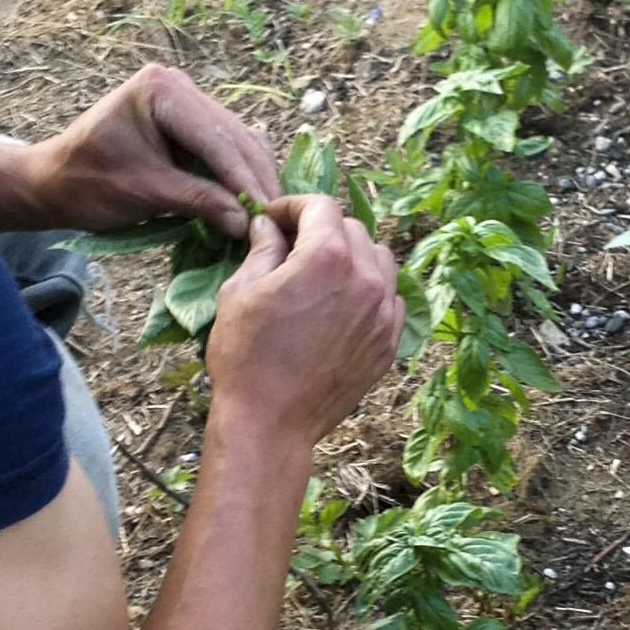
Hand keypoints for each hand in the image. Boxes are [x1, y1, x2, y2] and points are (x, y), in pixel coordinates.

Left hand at [27, 65, 280, 235]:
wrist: (54, 182)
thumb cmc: (88, 184)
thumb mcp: (144, 193)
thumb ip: (198, 201)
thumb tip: (245, 223)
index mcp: (161, 90)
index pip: (216, 138)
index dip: (244, 178)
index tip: (267, 213)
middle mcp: (178, 85)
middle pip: (232, 136)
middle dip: (255, 179)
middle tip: (278, 220)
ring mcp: (186, 100)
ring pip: (236, 141)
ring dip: (253, 177)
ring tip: (271, 215)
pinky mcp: (189, 120)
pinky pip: (225, 147)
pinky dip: (239, 174)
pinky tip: (255, 199)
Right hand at [206, 195, 403, 449]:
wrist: (270, 423)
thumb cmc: (245, 357)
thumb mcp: (240, 291)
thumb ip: (262, 248)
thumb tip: (268, 225)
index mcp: (327, 257)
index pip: (321, 206)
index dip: (293, 206)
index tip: (274, 219)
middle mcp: (366, 278)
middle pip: (351, 229)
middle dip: (320, 230)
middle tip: (291, 247)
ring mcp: (383, 312)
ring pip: (379, 259)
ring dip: (352, 256)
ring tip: (321, 274)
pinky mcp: (389, 342)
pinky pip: (390, 298)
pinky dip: (369, 290)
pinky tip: (341, 305)